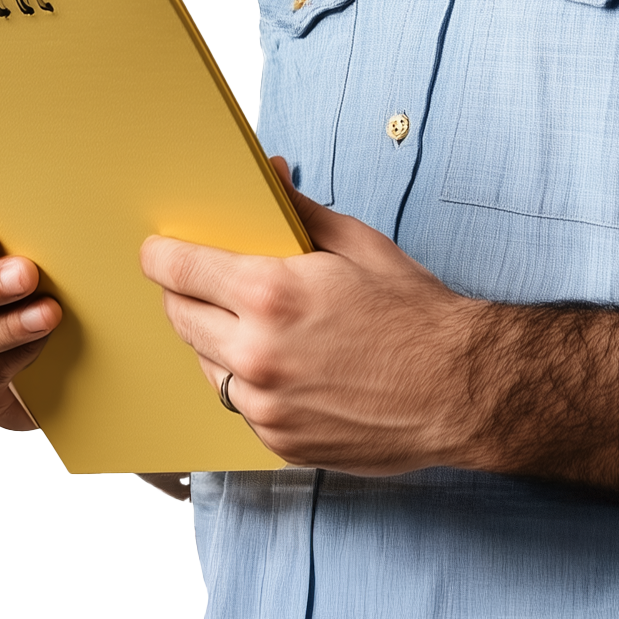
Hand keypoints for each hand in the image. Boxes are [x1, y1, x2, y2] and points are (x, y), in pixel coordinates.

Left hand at [139, 163, 475, 471]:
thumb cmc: (416, 314)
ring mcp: (265, 406)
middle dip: (182, 294)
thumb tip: (268, 176)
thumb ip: (299, 212)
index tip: (156, 251)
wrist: (462, 390)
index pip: (179, 269)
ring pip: (205, 364)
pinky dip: (247, 382)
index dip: (162, 255)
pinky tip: (280, 365)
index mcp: (271, 295)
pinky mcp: (279, 442)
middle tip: (197, 281)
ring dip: (213, 340)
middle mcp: (257, 355)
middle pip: (179, 317)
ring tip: (246, 324)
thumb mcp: (358, 243)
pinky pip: (239, 404)